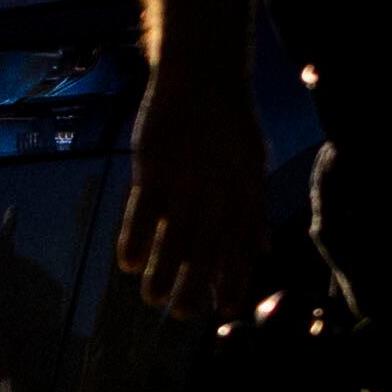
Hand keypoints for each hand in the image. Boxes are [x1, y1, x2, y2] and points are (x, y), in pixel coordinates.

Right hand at [117, 73, 270, 324]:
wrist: (202, 77)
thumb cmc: (228, 125)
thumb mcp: (253, 165)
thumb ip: (253, 211)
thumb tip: (263, 250)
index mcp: (246, 193)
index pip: (243, 247)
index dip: (234, 281)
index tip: (224, 310)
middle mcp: (219, 192)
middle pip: (208, 250)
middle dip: (195, 287)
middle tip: (182, 315)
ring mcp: (185, 181)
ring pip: (174, 238)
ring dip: (163, 272)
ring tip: (152, 298)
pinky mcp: (153, 168)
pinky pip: (142, 212)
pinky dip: (135, 239)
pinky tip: (129, 264)